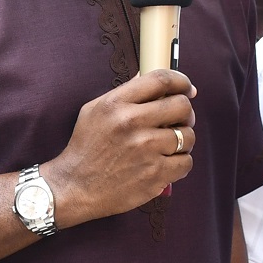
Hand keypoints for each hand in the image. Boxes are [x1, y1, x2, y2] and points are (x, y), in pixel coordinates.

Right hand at [43, 69, 196, 227]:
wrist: (74, 187)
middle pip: (181, 106)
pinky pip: (186, 162)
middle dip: (186, 113)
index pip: (160, 80)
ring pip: (188, 136)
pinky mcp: (154, 174)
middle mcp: (131, 123)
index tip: (187, 88)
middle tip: (180, 120)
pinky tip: (168, 163)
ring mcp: (145, 150)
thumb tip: (145, 75)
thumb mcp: (94, 111)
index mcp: (116, 104)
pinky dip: (180, 163)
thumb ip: (123, 93)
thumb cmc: (85, 148)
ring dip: (184, 140)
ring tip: (171, 146)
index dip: (181, 81)